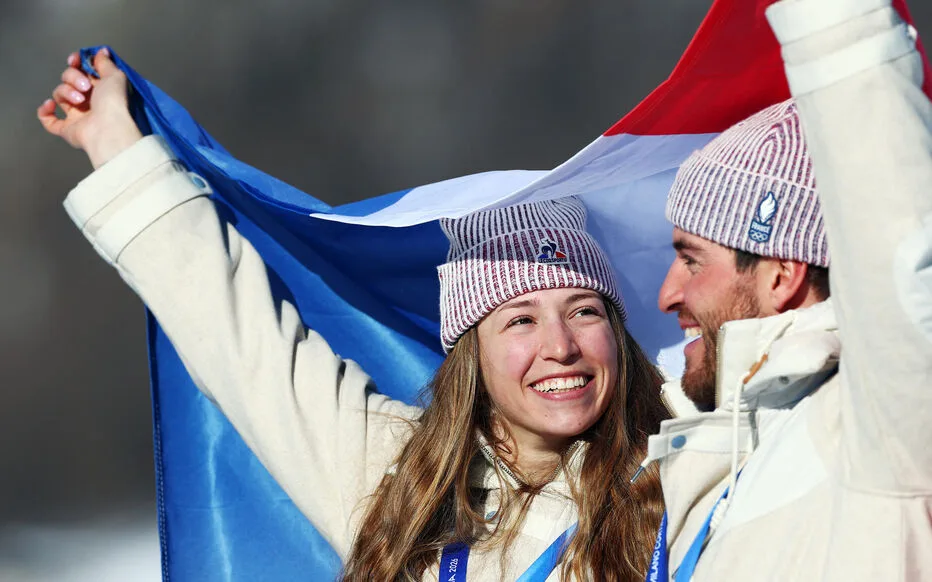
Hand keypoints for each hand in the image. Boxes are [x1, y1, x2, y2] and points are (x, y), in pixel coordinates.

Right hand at [37, 49, 143, 168]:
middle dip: (73, 78)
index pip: (81, 70)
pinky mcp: (67, 129)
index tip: (75, 60)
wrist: (108, 128)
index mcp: (100, 88)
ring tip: (79, 100)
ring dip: (66, 92)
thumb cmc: (114, 103)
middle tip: (85, 87)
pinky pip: (48, 119)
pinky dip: (45, 111)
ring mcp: (77, 115)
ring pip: (59, 94)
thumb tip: (102, 52)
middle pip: (68, 79)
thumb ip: (105, 63)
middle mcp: (88, 101)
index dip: (75, 63)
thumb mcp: (114, 76)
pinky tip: (50, 105)